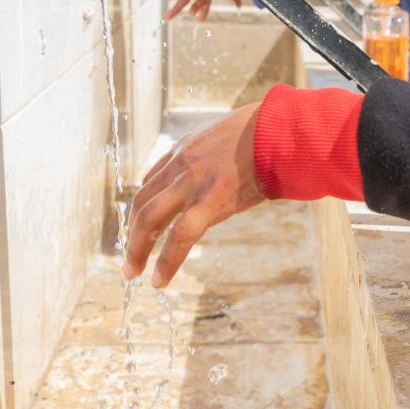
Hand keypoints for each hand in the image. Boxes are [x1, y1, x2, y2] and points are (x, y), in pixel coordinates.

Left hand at [124, 103, 262, 286]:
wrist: (280, 127)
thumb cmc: (266, 130)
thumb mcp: (228, 135)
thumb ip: (215, 154)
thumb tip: (226, 170)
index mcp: (185, 148)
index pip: (152, 180)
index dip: (143, 206)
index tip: (143, 226)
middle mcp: (182, 164)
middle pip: (142, 201)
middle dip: (131, 233)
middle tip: (129, 258)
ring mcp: (193, 182)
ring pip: (149, 219)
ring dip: (136, 249)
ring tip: (133, 273)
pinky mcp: (211, 200)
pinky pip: (180, 236)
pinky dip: (167, 261)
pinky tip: (160, 281)